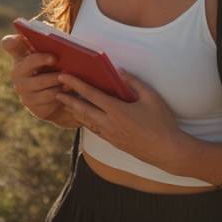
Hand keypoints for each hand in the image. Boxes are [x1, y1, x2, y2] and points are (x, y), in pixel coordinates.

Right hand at [0, 33, 71, 123]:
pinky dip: (59, 93)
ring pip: (41, 82)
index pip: (9, 44)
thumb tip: (62, 43)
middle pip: (29, 62)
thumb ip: (50, 47)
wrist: (55, 98)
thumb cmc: (53, 70)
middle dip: (42, 59)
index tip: (19, 37)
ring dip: (57, 79)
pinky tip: (67, 90)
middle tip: (56, 58)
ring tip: (69, 77)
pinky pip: (47, 97)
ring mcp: (21, 88)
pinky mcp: (29, 103)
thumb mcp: (51, 58)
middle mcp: (16, 71)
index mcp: (20, 55)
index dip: (12, 41)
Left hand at [53, 68, 185, 169]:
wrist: (166, 150)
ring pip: (86, 121)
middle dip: (68, 99)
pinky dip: (85, 122)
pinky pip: (94, 130)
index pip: (91, 94)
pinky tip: (83, 119)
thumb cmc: (161, 122)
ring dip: (74, 111)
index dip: (76, 84)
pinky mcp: (113, 142)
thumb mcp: (151, 97)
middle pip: (82, 109)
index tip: (64, 77)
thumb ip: (134, 82)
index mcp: (117, 110)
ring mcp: (110, 134)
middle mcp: (109, 123)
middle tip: (56, 91)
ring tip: (65, 104)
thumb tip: (121, 71)